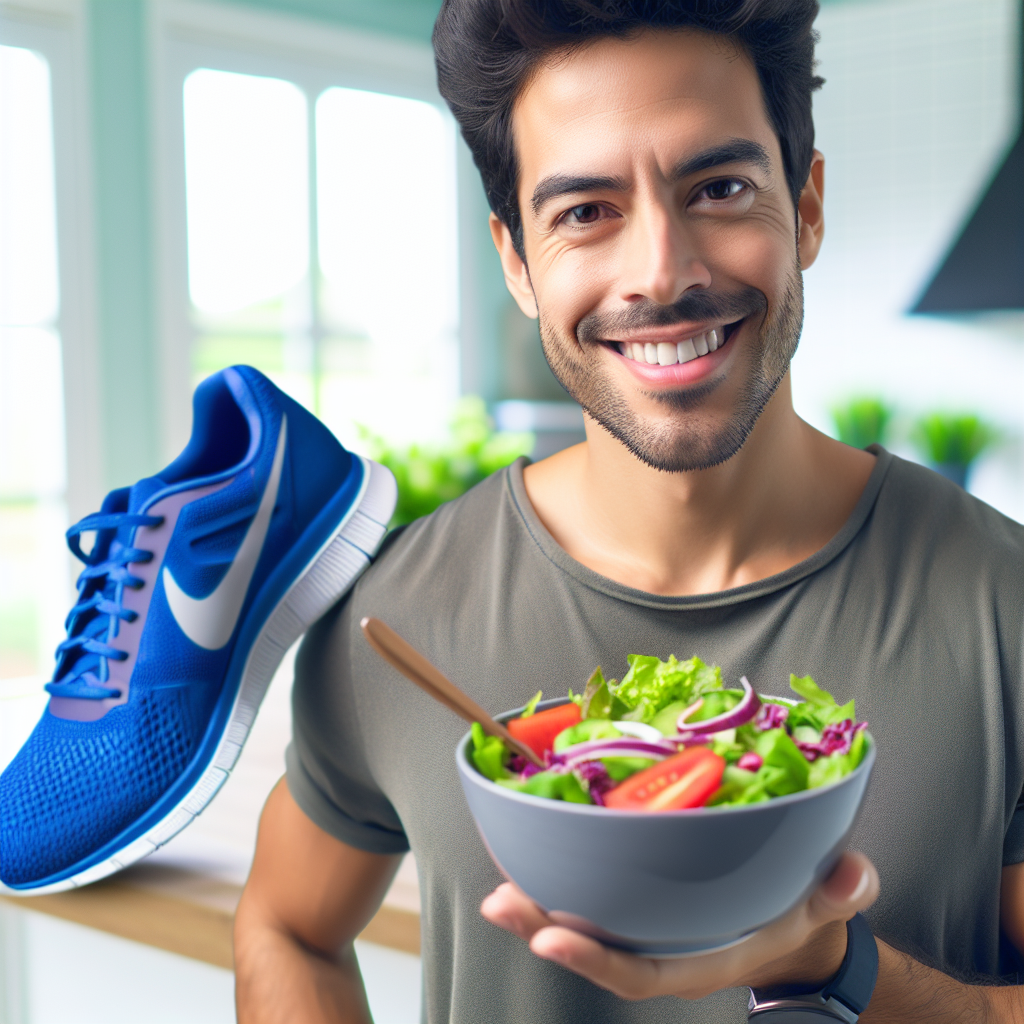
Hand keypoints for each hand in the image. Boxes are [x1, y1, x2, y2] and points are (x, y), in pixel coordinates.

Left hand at [480, 851, 878, 1001]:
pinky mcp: (635, 900)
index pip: (642, 971)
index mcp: (701, 958)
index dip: (596, 962)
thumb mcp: (830, 901)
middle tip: (500, 903)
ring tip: (496, 890)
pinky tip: (523, 856)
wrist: (789, 921)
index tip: (551, 939)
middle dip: (542, 930)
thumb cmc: (802, 910)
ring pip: (582, 924)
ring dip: (535, 907)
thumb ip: (844, 890)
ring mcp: (644, 926)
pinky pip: (588, 894)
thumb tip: (853, 875)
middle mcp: (663, 947)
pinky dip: (553, 878)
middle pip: (594, 950)